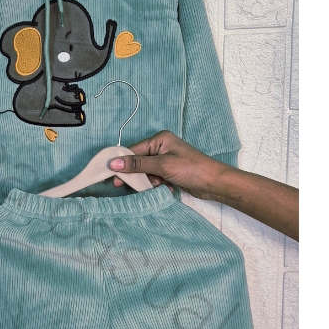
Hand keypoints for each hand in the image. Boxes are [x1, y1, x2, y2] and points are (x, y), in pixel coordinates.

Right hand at [108, 130, 228, 201]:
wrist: (214, 183)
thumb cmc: (191, 169)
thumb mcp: (162, 166)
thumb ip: (138, 164)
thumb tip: (114, 164)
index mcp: (160, 139)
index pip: (134, 150)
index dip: (123, 164)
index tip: (114, 179)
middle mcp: (162, 147)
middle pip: (139, 162)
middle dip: (138, 175)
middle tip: (127, 187)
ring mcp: (166, 160)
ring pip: (146, 172)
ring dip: (149, 182)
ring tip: (159, 186)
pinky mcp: (170, 172)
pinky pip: (155, 178)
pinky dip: (158, 185)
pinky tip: (167, 188)